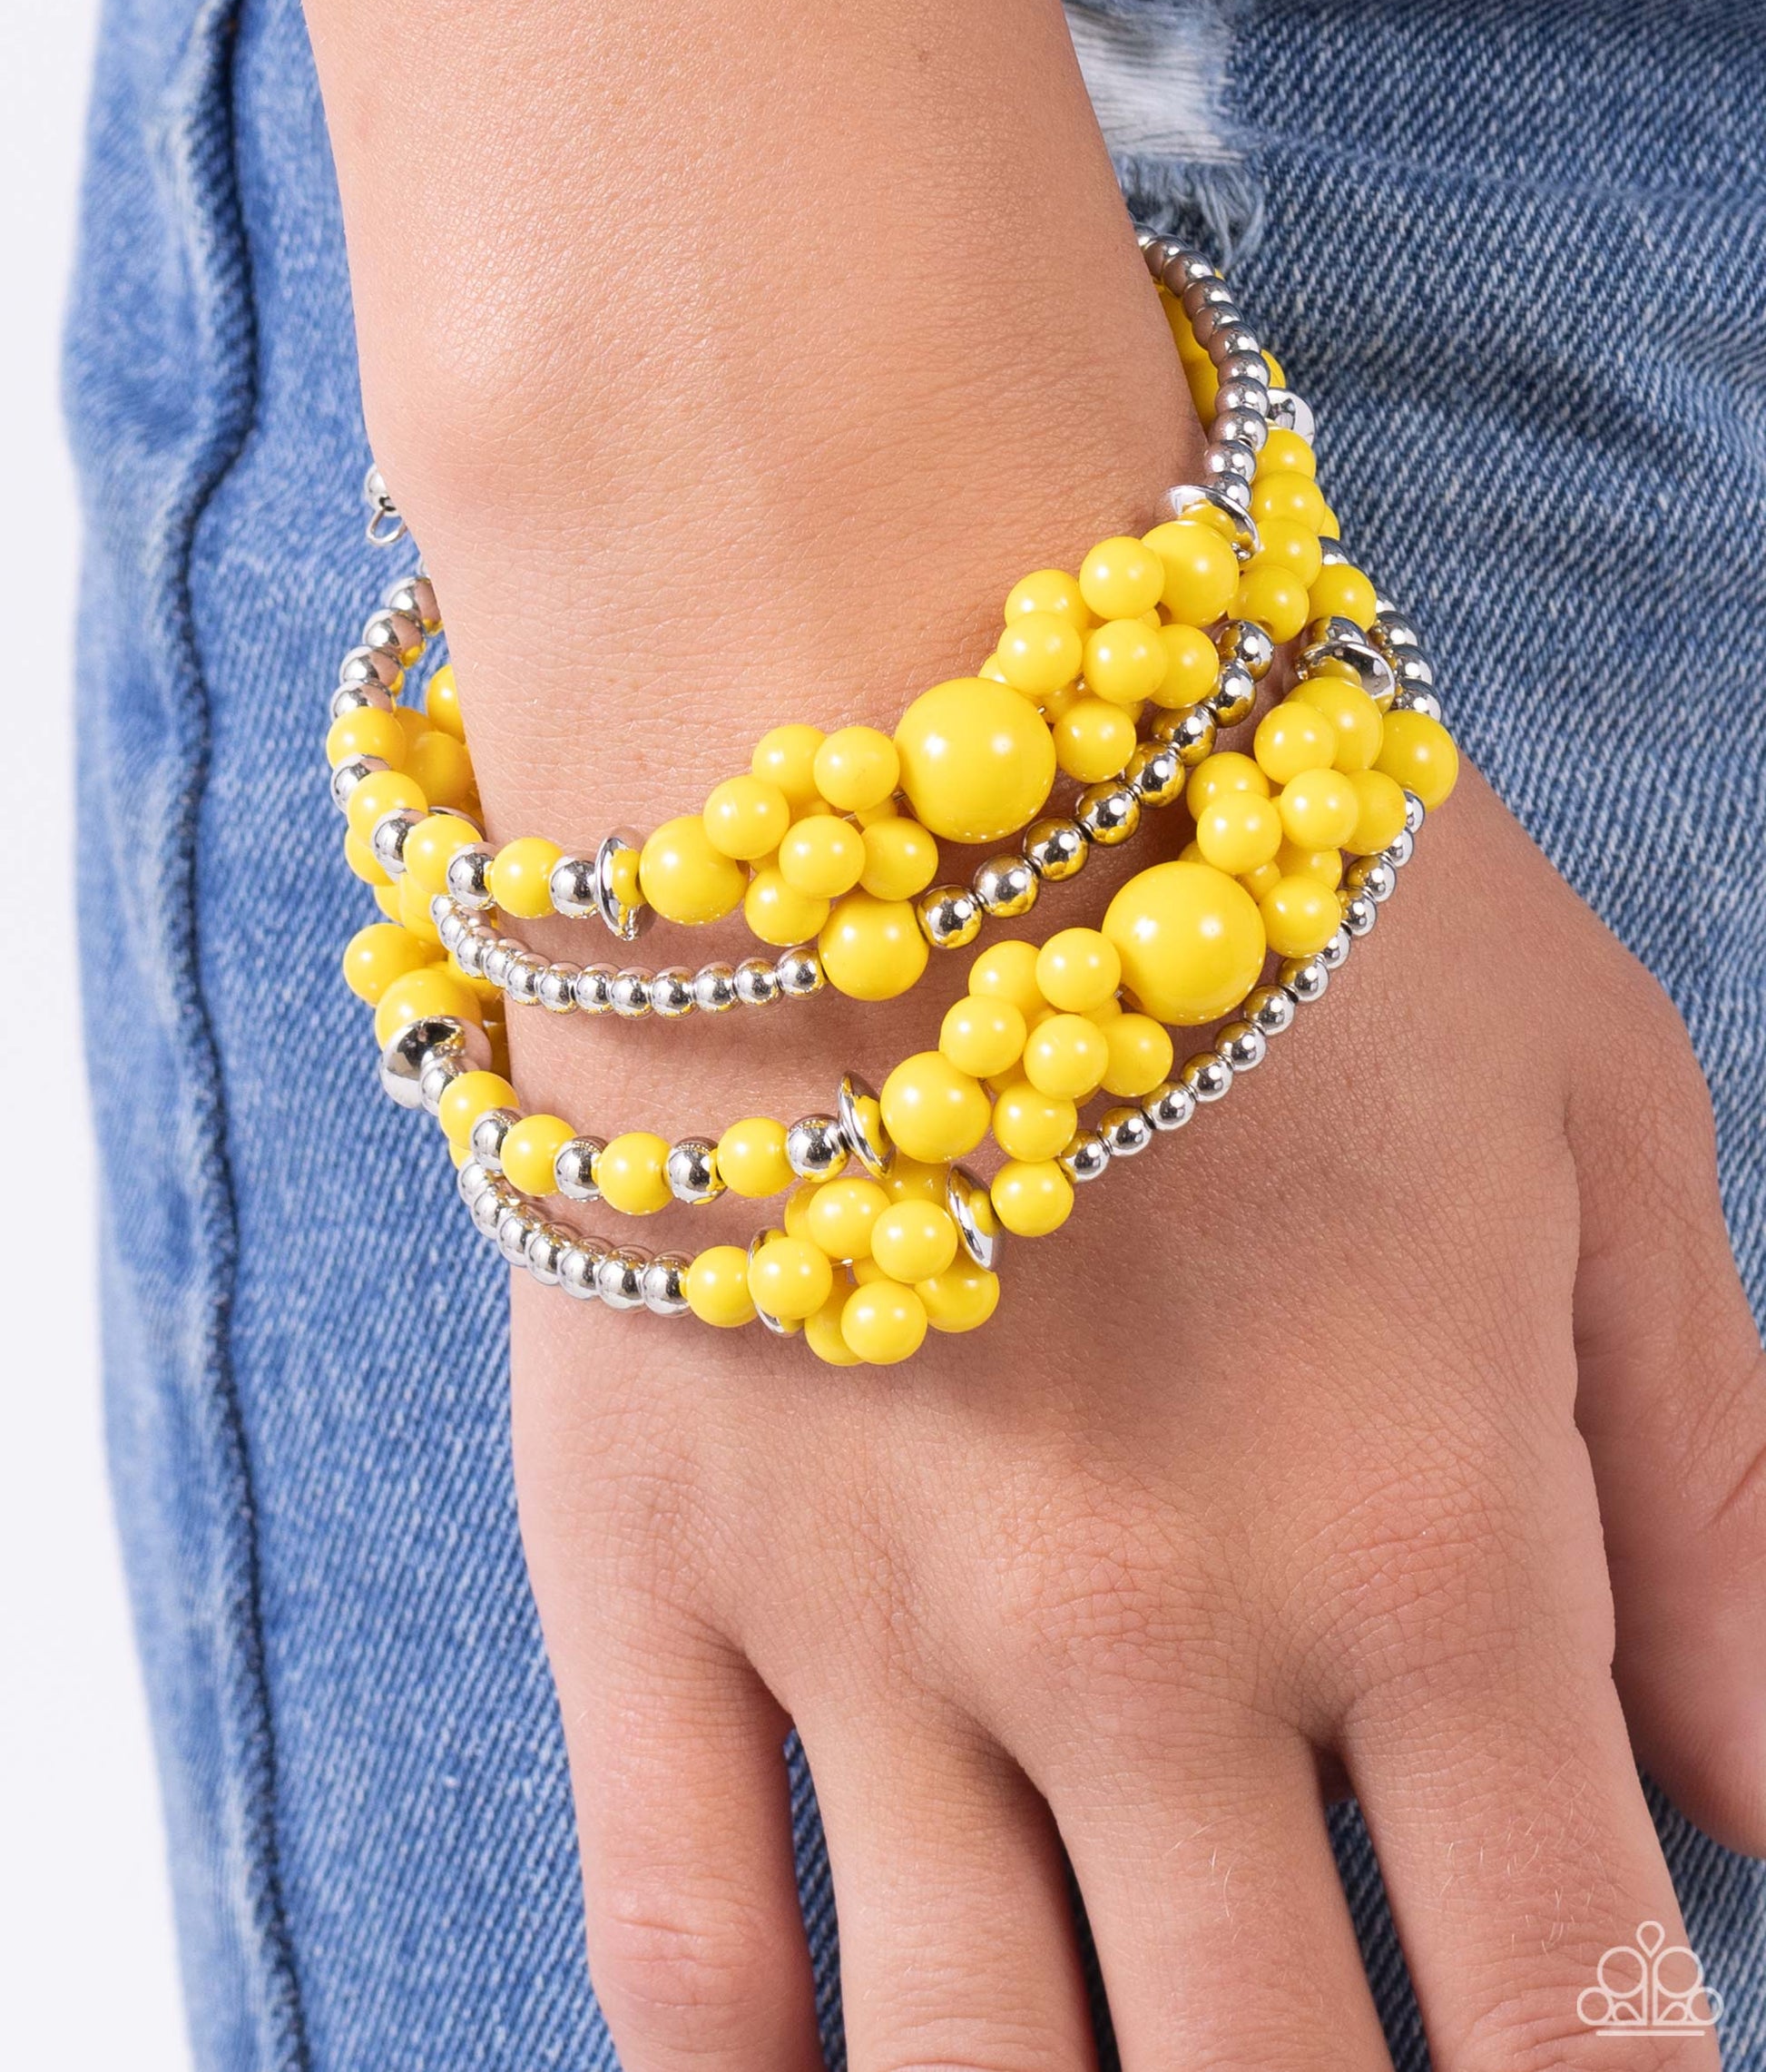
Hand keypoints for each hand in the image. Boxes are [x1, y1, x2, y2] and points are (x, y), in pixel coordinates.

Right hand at [510, 759, 1765, 2070]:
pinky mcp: (642, 1558)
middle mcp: (1150, 1637)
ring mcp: (867, 1620)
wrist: (858, 670)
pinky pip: (674, 1942)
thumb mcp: (1593, 1124)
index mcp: (1423, 1540)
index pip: (1569, 2004)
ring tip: (1126, 2054)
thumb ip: (1704, 1489)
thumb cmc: (1260, 859)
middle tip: (1350, 2066)